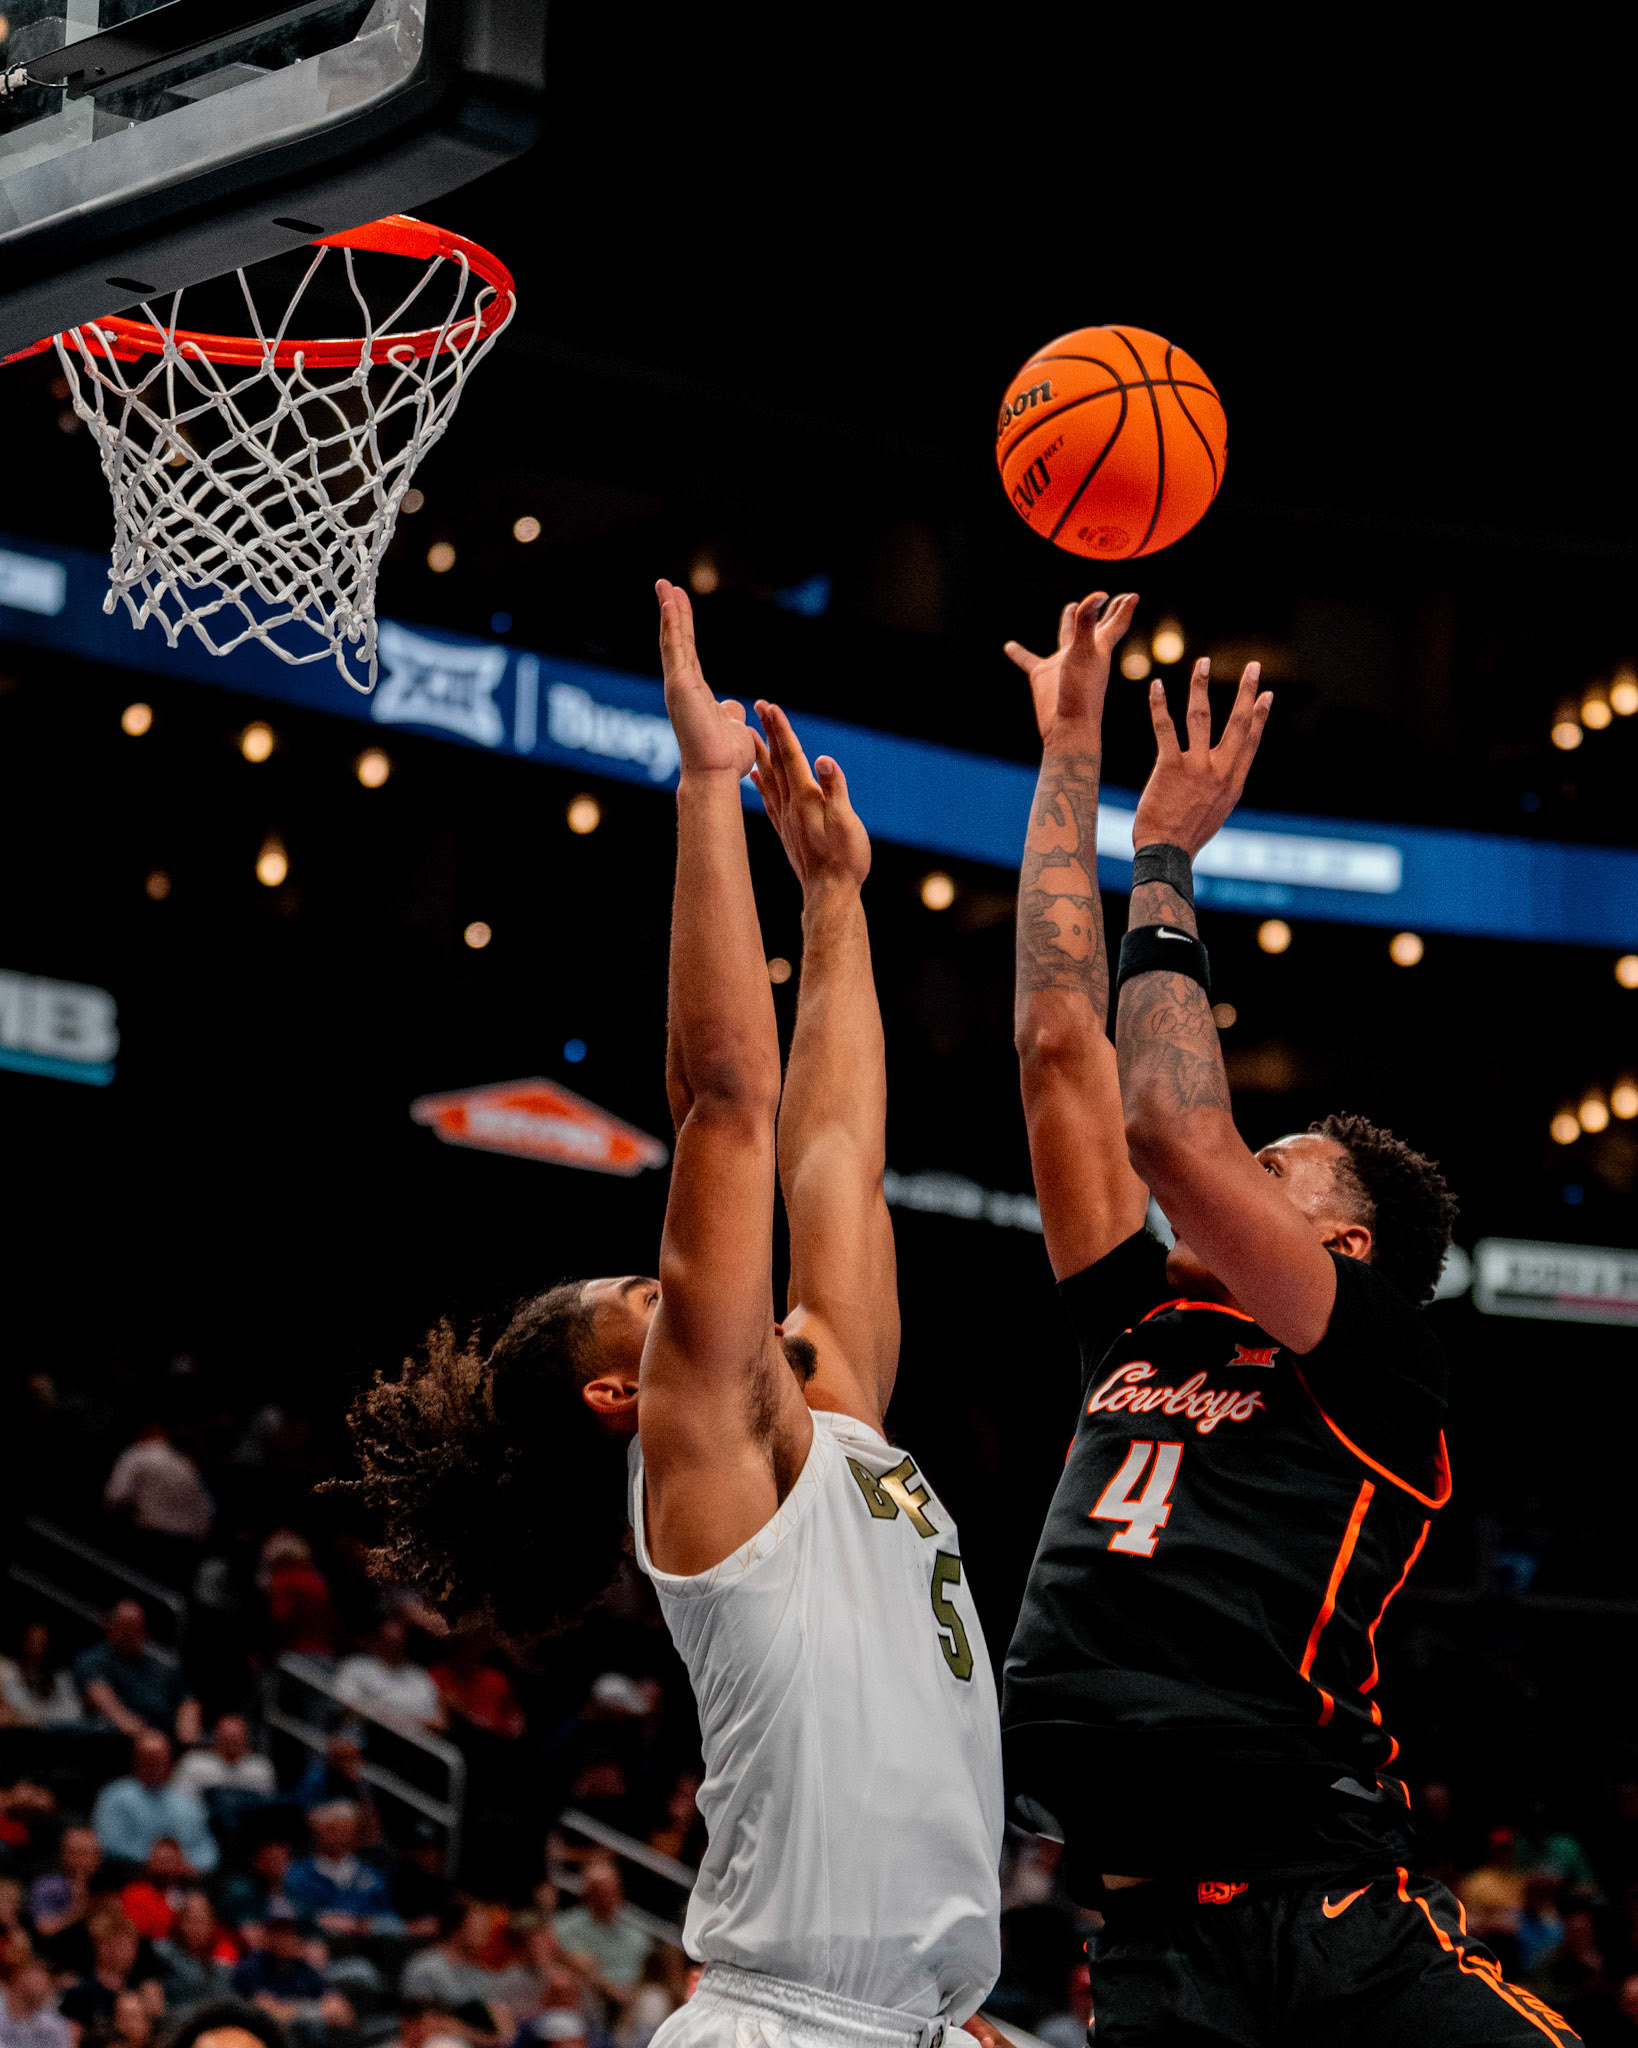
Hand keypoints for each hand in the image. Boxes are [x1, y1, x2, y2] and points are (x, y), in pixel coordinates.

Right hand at [657, 579, 755, 777]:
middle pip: (676, 642)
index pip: (688, 654)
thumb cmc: (726, 759)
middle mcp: (683, 687)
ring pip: (672, 640)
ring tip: (664, 585)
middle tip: (666, 587)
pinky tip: (670, 602)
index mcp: (695, 695)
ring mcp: (678, 685)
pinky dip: (671, 623)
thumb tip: (734, 706)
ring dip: (669, 611)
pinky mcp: (679, 685)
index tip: (680, 609)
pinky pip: (675, 647)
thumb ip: (730, 714)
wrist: (717, 773)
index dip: (683, 631)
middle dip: (672, 613)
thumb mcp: (733, 728)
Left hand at [751, 701, 870, 890]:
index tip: (769, 706)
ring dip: (761, 754)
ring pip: (770, 778)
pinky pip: (769, 800)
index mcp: (806, 797)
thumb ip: (835, 790)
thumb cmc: (845, 859)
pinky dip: (761, 784)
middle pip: (777, 762)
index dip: (781, 730)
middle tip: (757, 708)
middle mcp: (791, 805)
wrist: (830, 894)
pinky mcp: (787, 831)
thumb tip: (824, 760)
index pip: (792, 756)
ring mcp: (786, 818)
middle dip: (768, 733)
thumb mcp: (847, 822)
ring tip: (749, 735)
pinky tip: (755, 777)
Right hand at [1004, 590, 1138, 740]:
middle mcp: (1083, 653)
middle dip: (1103, 611)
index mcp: (1099, 647)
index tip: (1132, 595)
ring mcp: (1062, 664)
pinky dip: (1018, 652)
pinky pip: (1028, 660)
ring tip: (1071, 606)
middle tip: (1109, 598)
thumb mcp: (1084, 651)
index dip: (1124, 608)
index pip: (1116, 623)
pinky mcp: (1042, 677)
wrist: (1067, 727)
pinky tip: (1009, 646)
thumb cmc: (1082, 691)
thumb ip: (1088, 622)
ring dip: (1069, 621)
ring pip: (1066, 637)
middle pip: (1096, 626)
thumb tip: (1100, 594)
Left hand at [1131, 657, 1272, 856]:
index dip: (1260, 715)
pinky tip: (1158, 685)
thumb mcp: (1217, 811)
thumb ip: (1222, 786)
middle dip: (1246, 692)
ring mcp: (1196, 767)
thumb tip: (1226, 772)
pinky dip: (1160, 705)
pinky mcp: (1169, 767)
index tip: (1266, 694)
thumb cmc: (1187, 835)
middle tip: (1254, 666)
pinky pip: (1166, 729)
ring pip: (1202, 717)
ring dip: (1202, 686)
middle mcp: (1220, 771)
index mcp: (1234, 782)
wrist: (1168, 854)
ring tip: (1203, 663)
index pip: (1251, 740)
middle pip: (1238, 723)